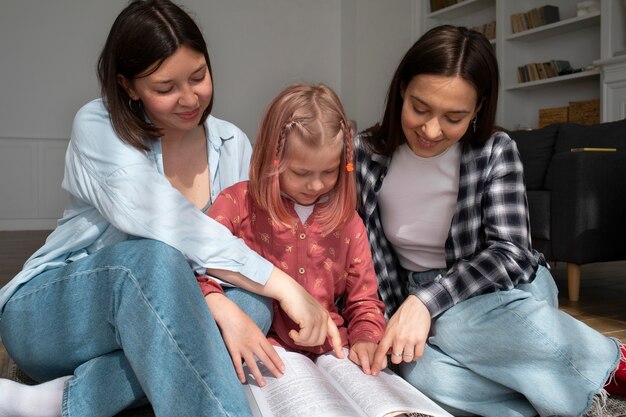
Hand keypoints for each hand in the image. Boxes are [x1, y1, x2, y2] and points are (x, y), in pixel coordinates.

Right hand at [203, 267, 343, 357]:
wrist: (288, 291)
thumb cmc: (295, 301)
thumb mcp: (309, 312)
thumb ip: (314, 322)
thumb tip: (313, 338)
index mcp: (325, 315)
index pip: (335, 333)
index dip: (337, 345)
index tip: (340, 356)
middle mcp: (324, 317)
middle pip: (320, 341)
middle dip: (308, 343)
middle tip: (297, 338)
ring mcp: (317, 319)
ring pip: (312, 341)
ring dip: (301, 341)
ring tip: (294, 334)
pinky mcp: (309, 320)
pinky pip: (304, 338)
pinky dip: (296, 338)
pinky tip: (291, 331)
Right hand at [205, 293, 284, 386]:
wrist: (229, 316)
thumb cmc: (242, 319)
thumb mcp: (255, 327)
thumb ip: (260, 338)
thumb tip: (265, 347)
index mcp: (260, 337)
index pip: (271, 352)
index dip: (278, 361)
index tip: (283, 368)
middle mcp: (253, 344)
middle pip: (265, 360)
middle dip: (273, 369)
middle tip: (279, 377)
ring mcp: (243, 348)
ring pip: (252, 365)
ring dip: (258, 376)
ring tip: (263, 384)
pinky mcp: (233, 350)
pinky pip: (238, 364)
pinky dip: (240, 373)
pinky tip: (243, 380)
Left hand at [349, 341, 383, 374]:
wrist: (363, 342)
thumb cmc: (357, 351)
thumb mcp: (352, 355)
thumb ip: (356, 360)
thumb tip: (363, 366)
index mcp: (361, 346)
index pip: (364, 356)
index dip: (366, 365)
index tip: (368, 372)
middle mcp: (371, 346)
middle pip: (373, 359)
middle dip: (373, 368)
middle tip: (371, 373)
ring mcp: (378, 348)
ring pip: (381, 360)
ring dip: (377, 368)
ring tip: (373, 369)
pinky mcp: (383, 351)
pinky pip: (385, 361)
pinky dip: (381, 366)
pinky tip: (377, 366)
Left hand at [371, 295, 430, 374]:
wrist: (418, 305)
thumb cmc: (403, 315)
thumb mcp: (390, 324)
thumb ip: (387, 338)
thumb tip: (385, 352)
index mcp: (389, 334)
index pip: (380, 352)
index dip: (376, 363)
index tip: (374, 373)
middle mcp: (398, 338)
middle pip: (395, 360)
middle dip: (398, 358)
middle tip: (400, 351)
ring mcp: (410, 339)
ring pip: (407, 359)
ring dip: (408, 356)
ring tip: (409, 348)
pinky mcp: (421, 340)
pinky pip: (418, 356)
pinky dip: (417, 355)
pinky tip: (416, 348)